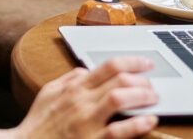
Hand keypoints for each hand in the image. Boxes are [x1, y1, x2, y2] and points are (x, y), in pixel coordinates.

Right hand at [8, 57, 158, 138]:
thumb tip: (87, 70)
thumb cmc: (38, 123)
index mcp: (74, 87)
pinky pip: (117, 131)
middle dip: (142, 80)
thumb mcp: (49, 92)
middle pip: (119, 80)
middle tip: (153, 85)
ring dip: (142, 96)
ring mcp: (86, 121)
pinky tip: (150, 120)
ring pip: (120, 99)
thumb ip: (69, 78)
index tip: (147, 63)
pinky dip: (137, 124)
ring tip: (154, 99)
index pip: (109, 66)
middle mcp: (82, 101)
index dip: (133, 62)